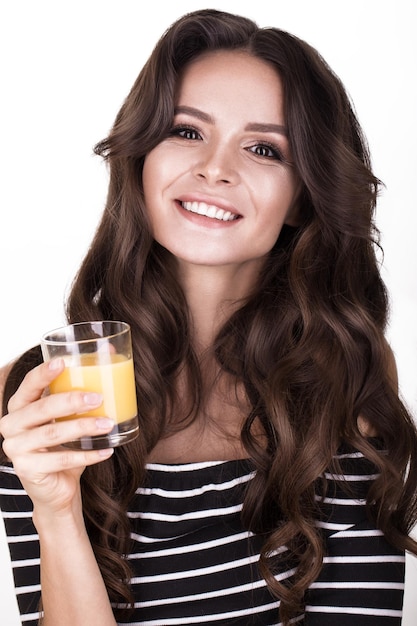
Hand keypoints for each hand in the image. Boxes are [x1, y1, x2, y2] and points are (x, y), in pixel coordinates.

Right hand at [0, 359, 113, 518]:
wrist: (57, 487)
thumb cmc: (64, 444)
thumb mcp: (71, 416)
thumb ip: (83, 387)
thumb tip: (110, 350)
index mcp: (20, 406)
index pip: (28, 385)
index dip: (43, 373)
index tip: (64, 362)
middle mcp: (11, 425)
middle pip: (41, 409)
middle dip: (71, 401)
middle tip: (98, 397)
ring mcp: (16, 449)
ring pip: (52, 434)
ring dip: (83, 427)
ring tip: (108, 423)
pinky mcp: (27, 470)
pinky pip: (61, 459)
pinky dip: (88, 455)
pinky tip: (107, 449)